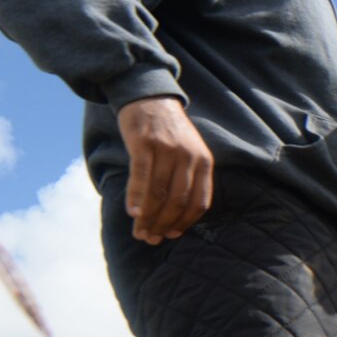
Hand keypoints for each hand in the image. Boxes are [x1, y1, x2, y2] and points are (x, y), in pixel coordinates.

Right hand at [119, 95, 213, 243]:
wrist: (151, 97)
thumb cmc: (169, 132)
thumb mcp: (190, 152)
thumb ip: (188, 178)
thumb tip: (176, 216)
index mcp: (204, 162)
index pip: (199, 202)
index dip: (185, 222)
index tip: (172, 235)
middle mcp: (188, 157)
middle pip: (177, 201)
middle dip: (163, 224)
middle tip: (150, 239)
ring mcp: (167, 149)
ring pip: (158, 192)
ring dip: (148, 217)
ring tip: (139, 232)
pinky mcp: (145, 143)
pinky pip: (141, 176)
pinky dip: (136, 197)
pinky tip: (133, 214)